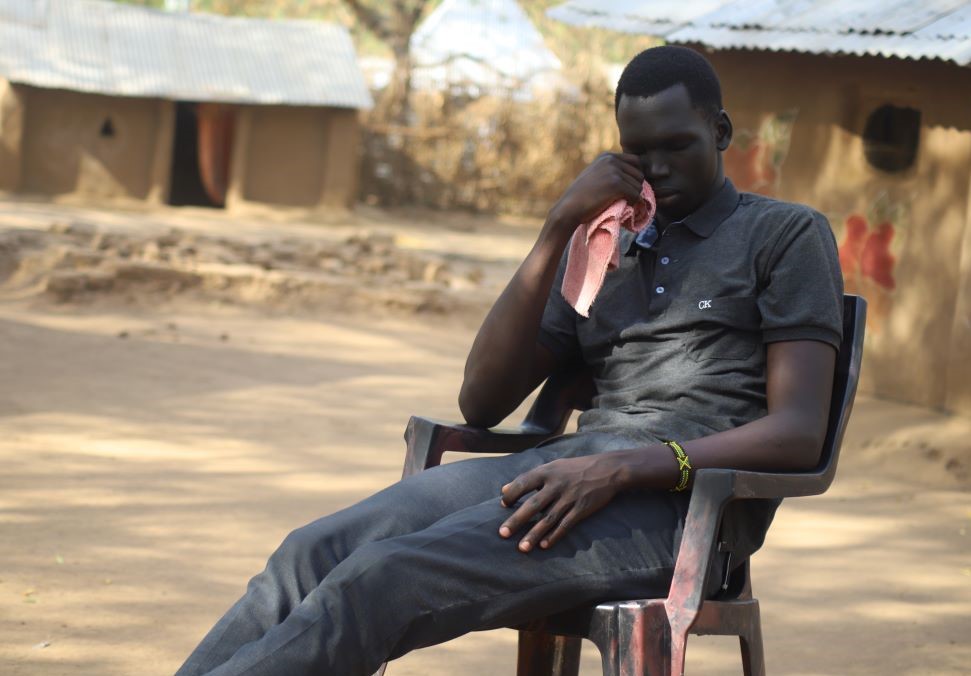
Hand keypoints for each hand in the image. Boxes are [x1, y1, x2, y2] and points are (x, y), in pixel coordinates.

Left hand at [498, 454, 626, 551]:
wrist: (607, 470)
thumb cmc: (575, 468)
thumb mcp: (552, 466)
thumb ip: (529, 478)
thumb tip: (504, 489)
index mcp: (547, 471)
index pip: (523, 483)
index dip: (511, 495)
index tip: (503, 505)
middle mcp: (556, 485)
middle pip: (533, 505)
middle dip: (517, 520)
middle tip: (502, 534)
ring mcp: (569, 498)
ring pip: (548, 519)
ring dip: (534, 534)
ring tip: (522, 548)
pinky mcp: (581, 509)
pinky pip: (565, 525)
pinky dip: (554, 536)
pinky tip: (544, 546)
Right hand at [547, 153, 644, 234]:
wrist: (569, 207)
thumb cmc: (582, 196)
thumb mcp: (596, 174)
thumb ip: (611, 170)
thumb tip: (637, 175)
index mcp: (607, 156)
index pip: (635, 161)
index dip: (635, 176)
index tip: (628, 188)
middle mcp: (611, 160)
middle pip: (639, 174)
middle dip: (635, 187)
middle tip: (627, 198)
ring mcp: (614, 171)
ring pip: (639, 185)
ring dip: (634, 196)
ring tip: (623, 202)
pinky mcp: (616, 184)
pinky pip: (636, 194)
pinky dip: (633, 202)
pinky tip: (624, 205)